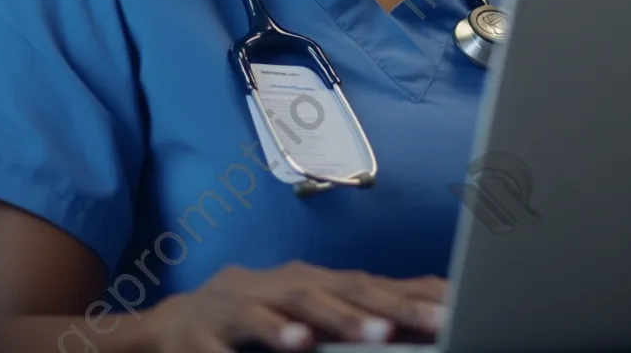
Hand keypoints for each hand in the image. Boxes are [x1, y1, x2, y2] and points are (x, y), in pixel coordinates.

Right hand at [142, 260, 447, 352]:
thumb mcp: (306, 313)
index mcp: (312, 283)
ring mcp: (248, 302)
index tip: (458, 309)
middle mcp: (285, 285)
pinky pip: (244, 335)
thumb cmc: (255, 318)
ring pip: (297, 306)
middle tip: (435, 322)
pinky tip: (296, 346)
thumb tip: (416, 316)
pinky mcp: (211, 328)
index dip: (415, 297)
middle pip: (344, 291)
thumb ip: (353, 314)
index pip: (372, 287)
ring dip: (338, 320)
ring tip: (376, 336)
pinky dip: (271, 336)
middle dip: (392, 308)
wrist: (172, 325)